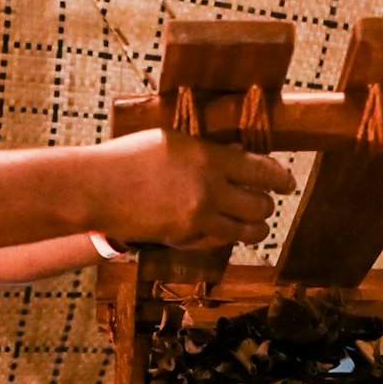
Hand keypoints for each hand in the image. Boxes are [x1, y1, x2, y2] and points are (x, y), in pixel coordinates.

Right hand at [106, 135, 293, 250]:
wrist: (96, 188)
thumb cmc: (129, 157)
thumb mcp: (173, 142)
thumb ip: (209, 152)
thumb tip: (240, 158)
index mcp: (209, 158)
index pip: (263, 171)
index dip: (280, 178)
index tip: (286, 182)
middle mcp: (210, 191)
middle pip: (262, 205)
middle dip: (266, 203)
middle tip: (265, 201)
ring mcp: (198, 219)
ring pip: (248, 231)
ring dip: (254, 226)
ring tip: (252, 223)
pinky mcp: (184, 238)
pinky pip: (220, 242)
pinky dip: (225, 236)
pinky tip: (221, 229)